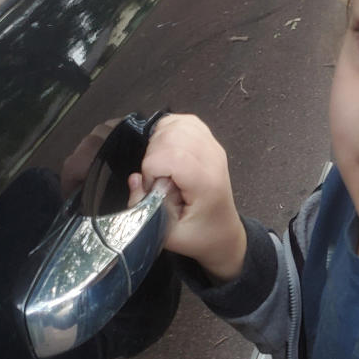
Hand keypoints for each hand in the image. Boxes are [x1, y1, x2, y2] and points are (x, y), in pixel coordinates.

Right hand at [128, 113, 246, 280]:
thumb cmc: (199, 236)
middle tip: (156, 179)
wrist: (223, 231)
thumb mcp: (169, 237)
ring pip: (175, 124)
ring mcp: (213, 145)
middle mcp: (213, 158)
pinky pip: (182, 121)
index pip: (172, 156)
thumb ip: (145, 211)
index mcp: (207, 183)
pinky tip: (165, 151)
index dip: (152, 169)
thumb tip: (134, 179)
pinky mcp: (208, 138)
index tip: (153, 188)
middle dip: (152, 155)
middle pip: (171, 135)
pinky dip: (166, 131)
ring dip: (158, 143)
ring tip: (161, 167)